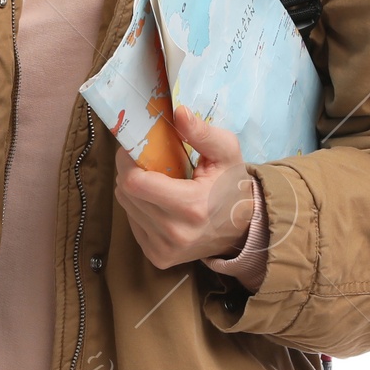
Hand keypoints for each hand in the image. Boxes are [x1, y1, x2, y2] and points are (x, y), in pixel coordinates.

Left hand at [114, 103, 262, 272]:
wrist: (243, 230)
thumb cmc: (232, 185)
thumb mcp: (226, 152)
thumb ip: (202, 132)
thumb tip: (179, 112)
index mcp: (192, 207)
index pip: (135, 183)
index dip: (127, 161)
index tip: (136, 148)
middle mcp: (176, 233)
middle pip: (126, 193)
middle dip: (129, 171)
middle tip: (146, 160)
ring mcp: (165, 250)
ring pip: (126, 207)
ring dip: (133, 189)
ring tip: (156, 181)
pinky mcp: (158, 258)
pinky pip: (133, 223)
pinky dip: (139, 207)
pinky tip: (159, 201)